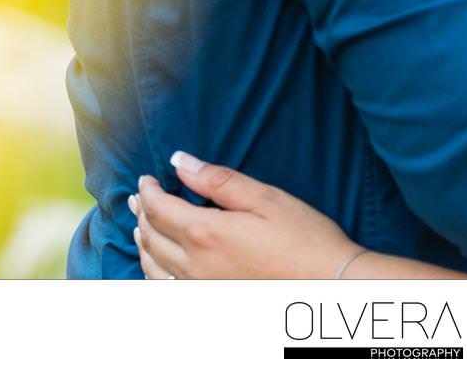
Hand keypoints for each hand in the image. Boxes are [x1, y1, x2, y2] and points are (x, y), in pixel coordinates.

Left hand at [131, 152, 358, 278]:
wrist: (329, 285)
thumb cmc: (303, 239)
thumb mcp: (264, 198)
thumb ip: (217, 180)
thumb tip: (179, 161)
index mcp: (207, 234)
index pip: (160, 209)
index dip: (148, 191)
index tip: (146, 179)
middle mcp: (196, 267)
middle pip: (152, 237)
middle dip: (142, 213)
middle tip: (138, 198)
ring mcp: (201, 290)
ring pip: (154, 268)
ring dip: (143, 244)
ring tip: (141, 228)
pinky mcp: (210, 304)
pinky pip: (167, 291)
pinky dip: (154, 274)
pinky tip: (158, 266)